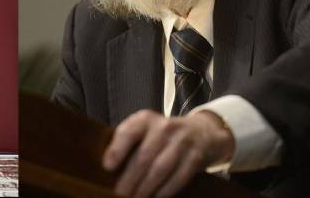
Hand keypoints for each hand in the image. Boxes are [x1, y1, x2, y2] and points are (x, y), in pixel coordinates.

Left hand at [103, 110, 235, 197]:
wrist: (202, 133)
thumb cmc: (161, 136)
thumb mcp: (144, 130)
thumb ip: (127, 142)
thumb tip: (107, 170)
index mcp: (145, 120)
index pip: (128, 133)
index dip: (117, 150)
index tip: (107, 167)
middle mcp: (164, 128)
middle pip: (143, 157)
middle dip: (129, 179)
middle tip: (119, 194)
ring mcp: (182, 142)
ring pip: (160, 169)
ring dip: (146, 188)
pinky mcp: (196, 157)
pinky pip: (179, 177)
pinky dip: (165, 190)